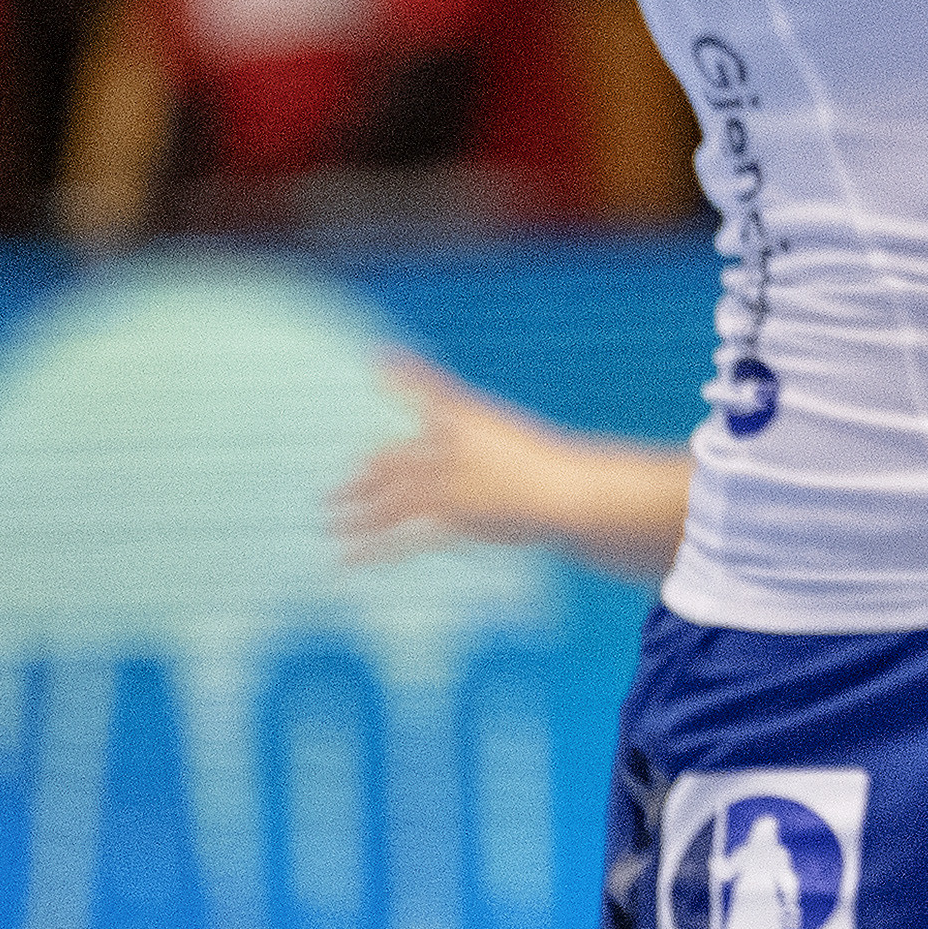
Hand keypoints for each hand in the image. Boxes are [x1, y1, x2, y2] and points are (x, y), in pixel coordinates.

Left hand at [329, 351, 690, 583]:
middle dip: (372, 471)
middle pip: (404, 457)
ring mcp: (453, 482)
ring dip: (360, 509)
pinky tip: (344, 565)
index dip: (410, 380)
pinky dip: (372, 551)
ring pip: (395, 495)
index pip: (438, 399)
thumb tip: (598, 466)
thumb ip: (564, 458)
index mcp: (483, 424)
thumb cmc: (582, 478)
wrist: (575, 496)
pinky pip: (403, 535)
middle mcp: (459, 450)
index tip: (382, 363)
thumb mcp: (574, 462)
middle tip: (342, 486)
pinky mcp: (452, 516)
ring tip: (329, 521)